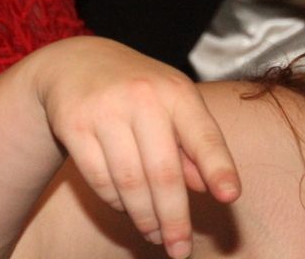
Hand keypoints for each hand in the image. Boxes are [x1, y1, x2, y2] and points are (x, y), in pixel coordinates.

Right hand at [30, 37, 239, 258]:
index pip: (203, 135)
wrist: (74, 64)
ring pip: (129, 182)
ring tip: (155, 235)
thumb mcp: (171, 103)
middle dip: (174, 219)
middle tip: (180, 250)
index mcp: (175, 91)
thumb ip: (192, 143)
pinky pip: (99, 179)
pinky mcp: (74, 125)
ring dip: (144, 218)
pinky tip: (126, 208)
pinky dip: (116, 202)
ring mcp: (104, 110)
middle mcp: (141, 97)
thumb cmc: (137, 90)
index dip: (218, 167)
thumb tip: (208, 187)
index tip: (230, 197)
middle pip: (163, 173)